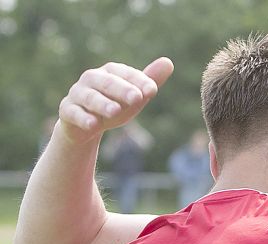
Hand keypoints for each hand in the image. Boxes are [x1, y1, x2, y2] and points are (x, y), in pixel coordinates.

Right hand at [57, 58, 173, 144]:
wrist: (86, 125)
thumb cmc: (115, 105)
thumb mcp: (135, 96)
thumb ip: (149, 80)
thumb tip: (168, 62)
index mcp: (110, 72)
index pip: (126, 74)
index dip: (139, 81)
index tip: (152, 90)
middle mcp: (92, 79)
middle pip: (107, 83)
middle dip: (122, 90)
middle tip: (137, 98)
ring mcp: (77, 94)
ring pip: (89, 97)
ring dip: (102, 104)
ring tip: (115, 111)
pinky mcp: (67, 110)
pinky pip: (73, 113)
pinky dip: (83, 118)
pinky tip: (93, 125)